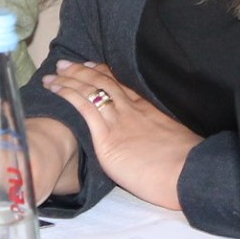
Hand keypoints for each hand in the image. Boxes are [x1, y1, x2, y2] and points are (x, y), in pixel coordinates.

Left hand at [41, 59, 198, 211]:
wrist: (187, 174)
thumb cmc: (185, 166)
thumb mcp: (176, 141)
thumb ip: (161, 137)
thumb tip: (159, 143)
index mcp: (148, 109)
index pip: (121, 85)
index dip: (103, 73)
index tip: (91, 66)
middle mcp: (131, 110)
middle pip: (103, 82)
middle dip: (81, 71)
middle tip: (65, 64)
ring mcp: (118, 121)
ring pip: (89, 90)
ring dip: (68, 80)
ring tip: (52, 75)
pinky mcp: (107, 137)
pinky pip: (83, 107)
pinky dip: (67, 94)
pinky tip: (55, 89)